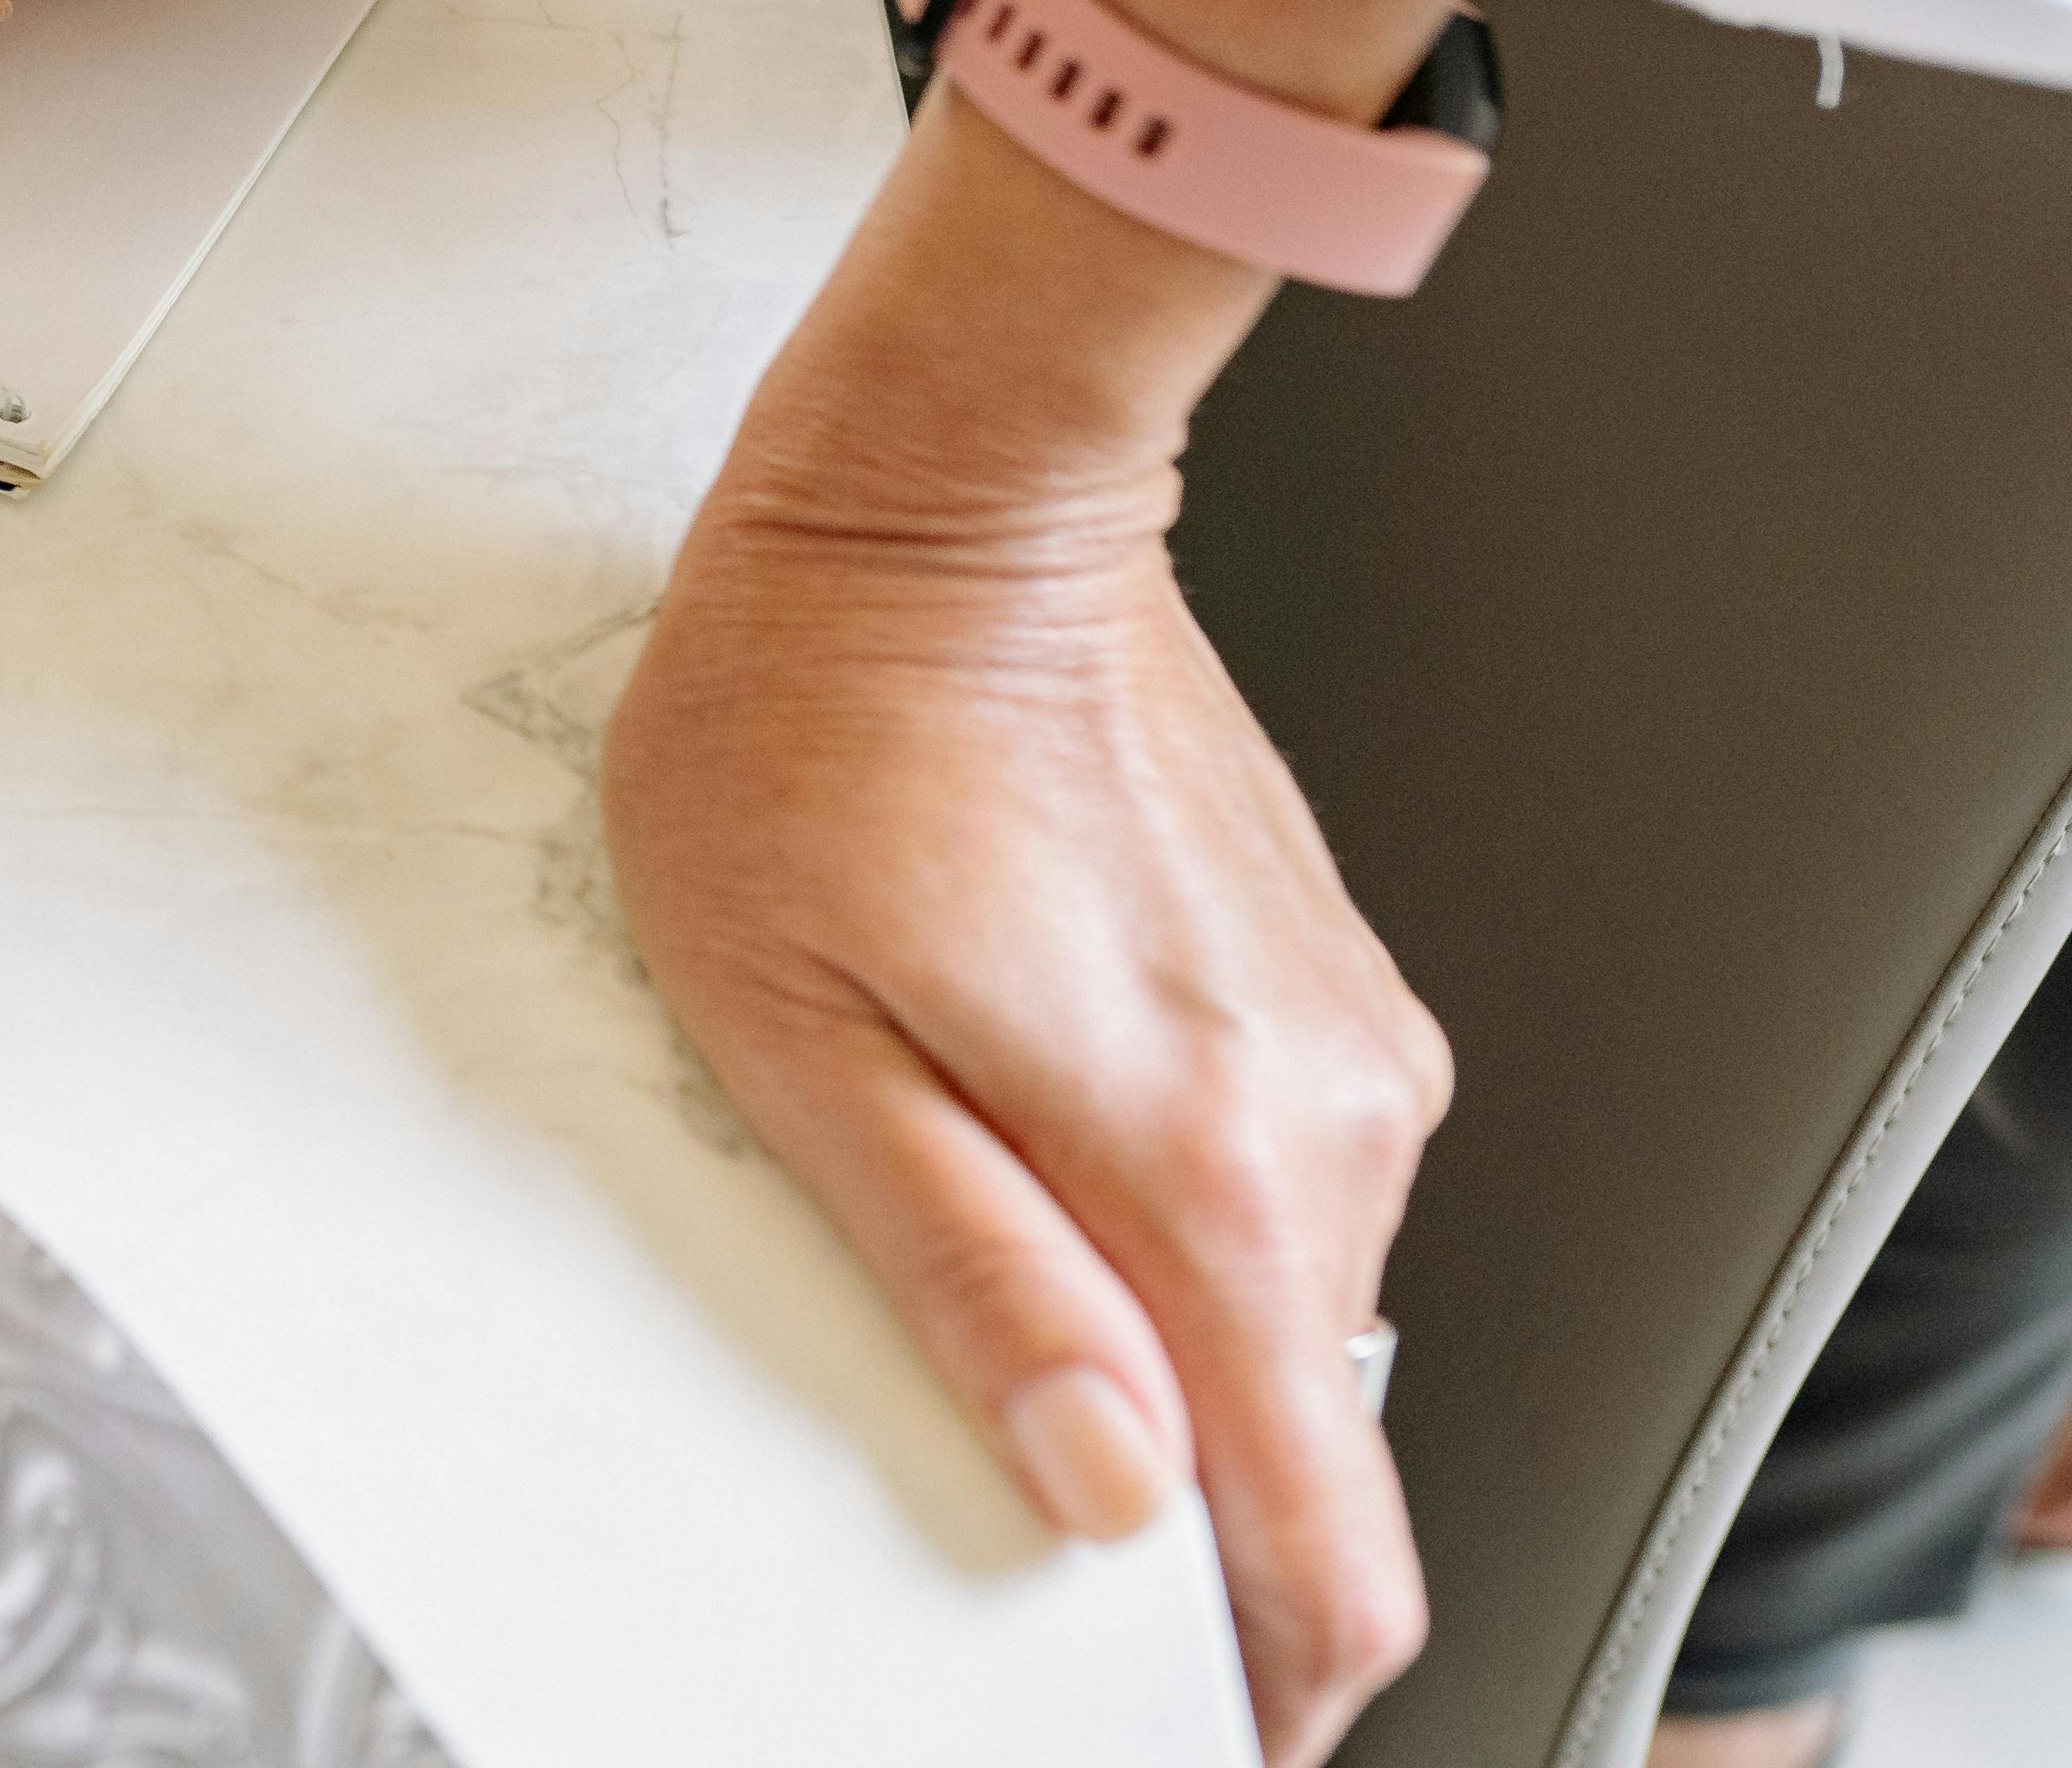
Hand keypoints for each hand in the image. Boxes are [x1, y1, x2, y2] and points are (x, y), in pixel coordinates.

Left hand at [607, 115, 1455, 1761]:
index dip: (1263, 1683)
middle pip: (1306, 1439)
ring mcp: (1350, 1048)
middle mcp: (1331, 1124)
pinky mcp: (1328, 984)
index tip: (1173, 1713)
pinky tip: (1031, 1098)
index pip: (1327, 1546)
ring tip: (979, 1202)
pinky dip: (1176, 1204)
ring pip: (1285, 1302)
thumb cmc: (818, 725)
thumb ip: (965, 1279)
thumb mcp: (795, 1037)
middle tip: (996, 1436)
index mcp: (1208, 1173)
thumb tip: (1096, 1482)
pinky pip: (1276, 1178)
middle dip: (1181, 1497)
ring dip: (1163, 1321)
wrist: (941, 499)